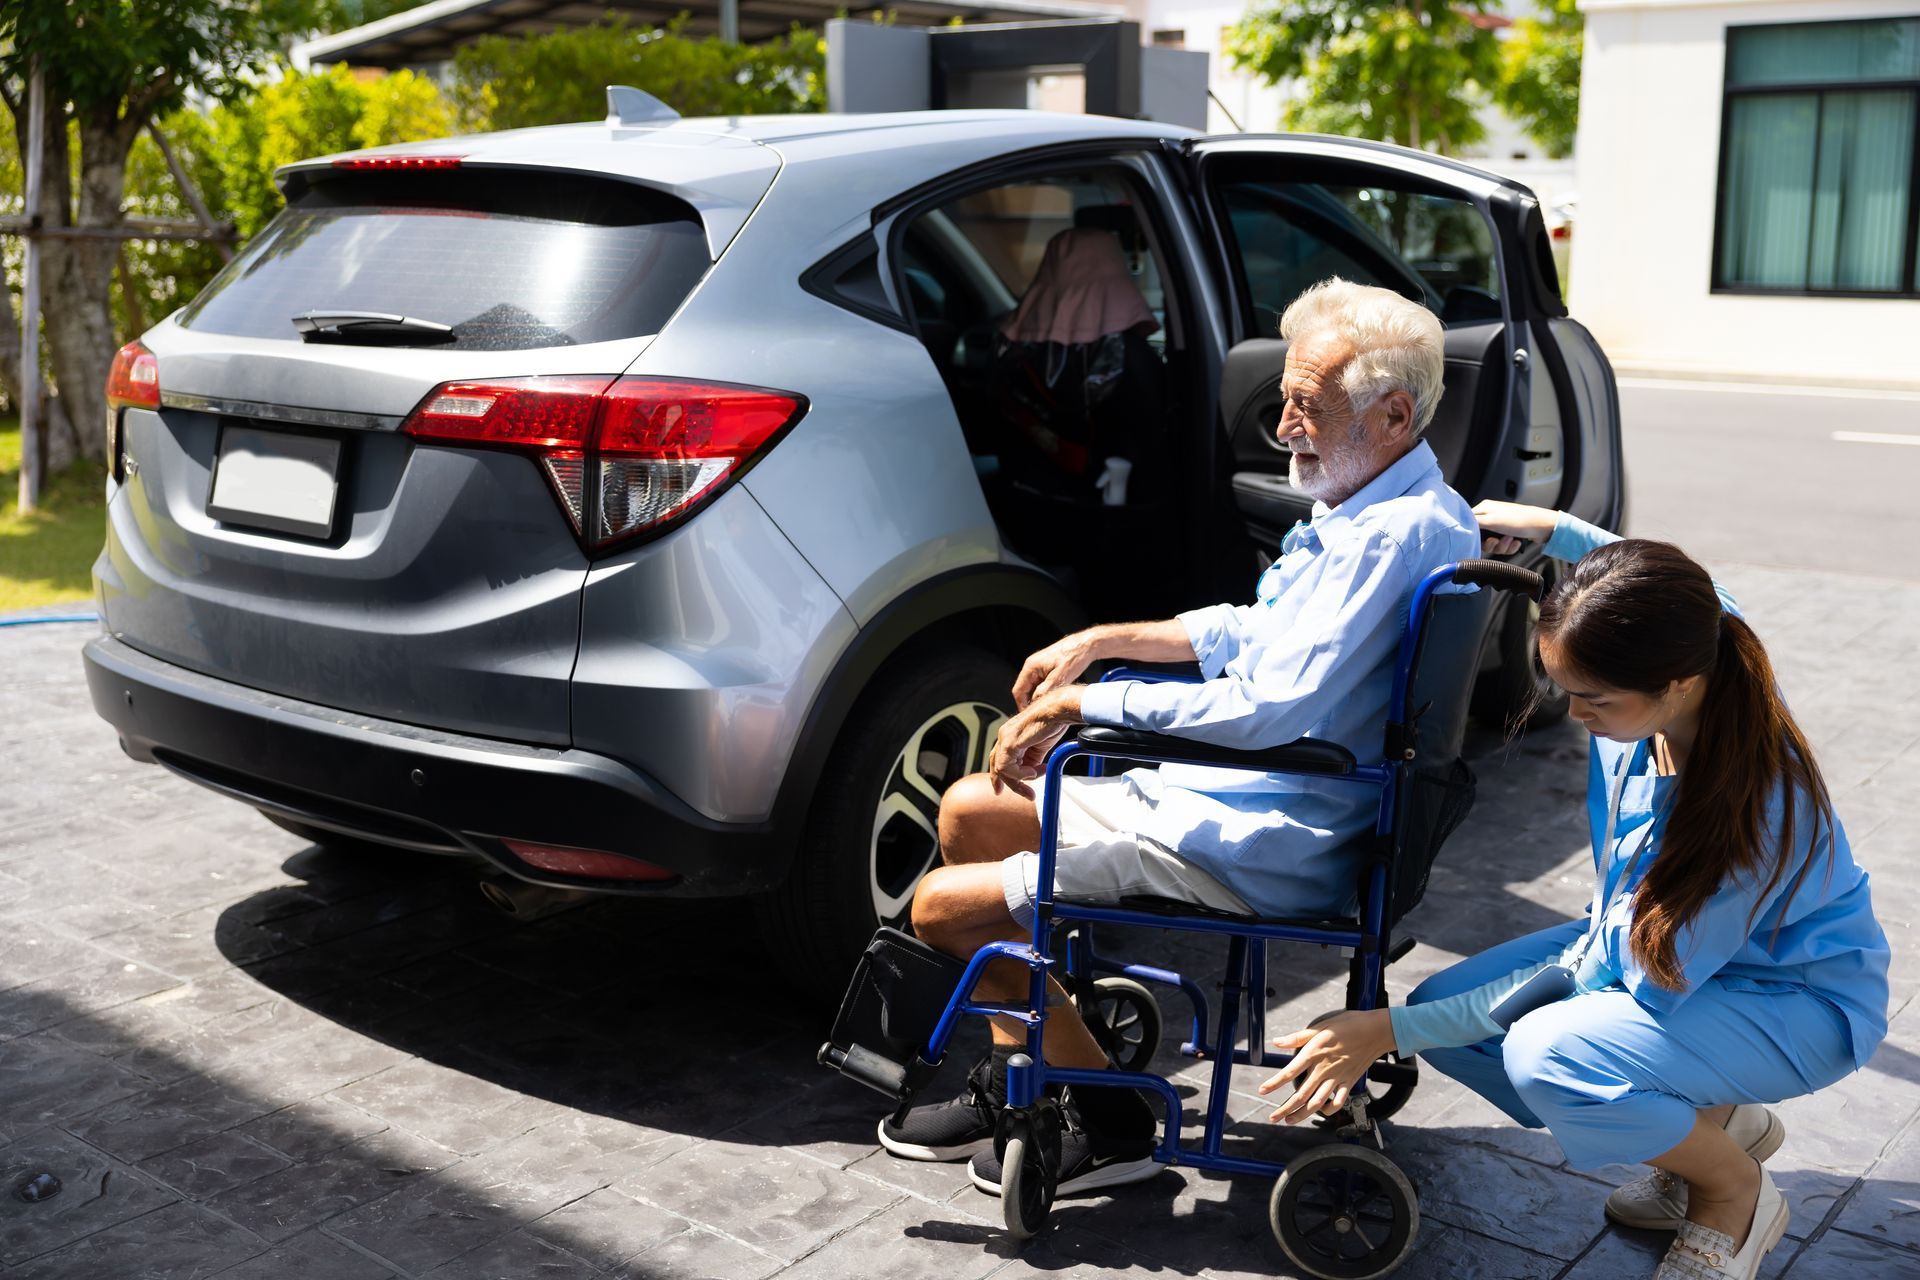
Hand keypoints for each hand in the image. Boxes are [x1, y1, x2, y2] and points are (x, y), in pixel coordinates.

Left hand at [987, 687, 1081, 796]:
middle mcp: (1004, 736)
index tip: (1019, 788)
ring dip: (1019, 780)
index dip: (1004, 777)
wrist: (1057, 711)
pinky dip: (1020, 774)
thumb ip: (1032, 761)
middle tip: (1025, 793)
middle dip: (1007, 783)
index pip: (1000, 760)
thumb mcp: (1040, 748)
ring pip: (1001, 769)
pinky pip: (1007, 767)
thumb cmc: (1052, 723)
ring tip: (1035, 777)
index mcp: (1010, 736)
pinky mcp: (1009, 742)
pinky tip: (1032, 771)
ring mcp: (1004, 738)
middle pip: (997, 766)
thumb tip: (1031, 773)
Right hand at [1012, 632, 1102, 709]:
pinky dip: (1044, 691)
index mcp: (1031, 666)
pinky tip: (1054, 697)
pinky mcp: (1046, 668)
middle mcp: (1032, 666)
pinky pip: (1040, 683)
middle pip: (1024, 690)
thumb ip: (1045, 690)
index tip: (1030, 716)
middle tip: (1040, 714)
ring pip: (1033, 687)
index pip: (1018, 691)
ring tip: (1048, 706)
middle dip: (1031, 702)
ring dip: (1038, 697)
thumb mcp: (1060, 677)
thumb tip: (1035, 702)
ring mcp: (1038, 667)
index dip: (1022, 705)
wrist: (1086, 645)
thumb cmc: (1074, 657)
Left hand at [1257, 1008, 1396, 1124]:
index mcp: (1314, 1053)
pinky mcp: (1349, 1082)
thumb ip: (1297, 1037)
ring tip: (1289, 1120)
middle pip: (1301, 1094)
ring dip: (1302, 1114)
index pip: (1289, 1072)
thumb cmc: (1347, 1024)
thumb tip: (1276, 1042)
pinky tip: (1320, 1112)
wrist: (1376, 1031)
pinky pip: (1338, 1102)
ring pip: (1317, 1102)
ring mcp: (1338, 1078)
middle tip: (1272, 1117)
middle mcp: (1324, 1069)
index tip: (1262, 1090)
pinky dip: (1328, 1110)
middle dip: (1285, 1108)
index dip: (1274, 1083)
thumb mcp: (1320, 1026)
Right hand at [1471, 500, 1559, 556]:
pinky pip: (1503, 545)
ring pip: (1493, 544)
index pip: (1470, 523)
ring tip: (1511, 540)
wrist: (1543, 527)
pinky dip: (1510, 547)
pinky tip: (1516, 542)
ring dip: (1502, 546)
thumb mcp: (1492, 521)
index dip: (1474, 534)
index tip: (1481, 538)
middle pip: (1482, 537)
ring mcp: (1501, 525)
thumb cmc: (1519, 521)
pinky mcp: (1510, 533)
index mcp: (1485, 509)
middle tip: (1497, 541)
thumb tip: (1459, 525)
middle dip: (1491, 544)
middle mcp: (1492, 516)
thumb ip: (1474, 523)